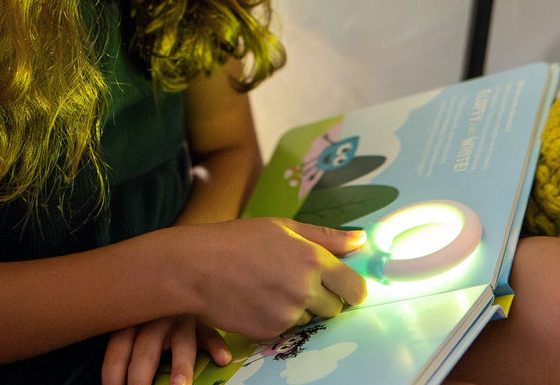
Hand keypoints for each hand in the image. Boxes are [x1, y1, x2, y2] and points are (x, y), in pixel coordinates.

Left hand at [102, 316, 230, 384]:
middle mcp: (157, 315)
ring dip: (180, 365)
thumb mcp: (132, 316)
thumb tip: (113, 375)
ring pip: (181, 341)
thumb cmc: (149, 305)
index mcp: (134, 316)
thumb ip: (126, 340)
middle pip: (146, 350)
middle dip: (140, 379)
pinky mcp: (205, 317)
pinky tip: (222, 359)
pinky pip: (212, 331)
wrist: (181, 266)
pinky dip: (216, 345)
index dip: (113, 375)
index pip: (118, 349)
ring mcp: (183, 316)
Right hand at [181, 218, 366, 339]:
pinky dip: (278, 317)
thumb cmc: (240, 239)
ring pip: (310, 319)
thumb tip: (361, 240)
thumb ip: (327, 236)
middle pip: (335, 308)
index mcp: (311, 258)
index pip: (354, 288)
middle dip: (323, 298)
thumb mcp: (284, 226)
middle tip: (296, 280)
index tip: (343, 285)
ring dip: (299, 308)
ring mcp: (287, 313)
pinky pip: (287, 329)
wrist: (198, 266)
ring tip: (271, 286)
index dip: (351, 288)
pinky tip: (258, 298)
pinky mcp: (271, 331)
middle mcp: (304, 288)